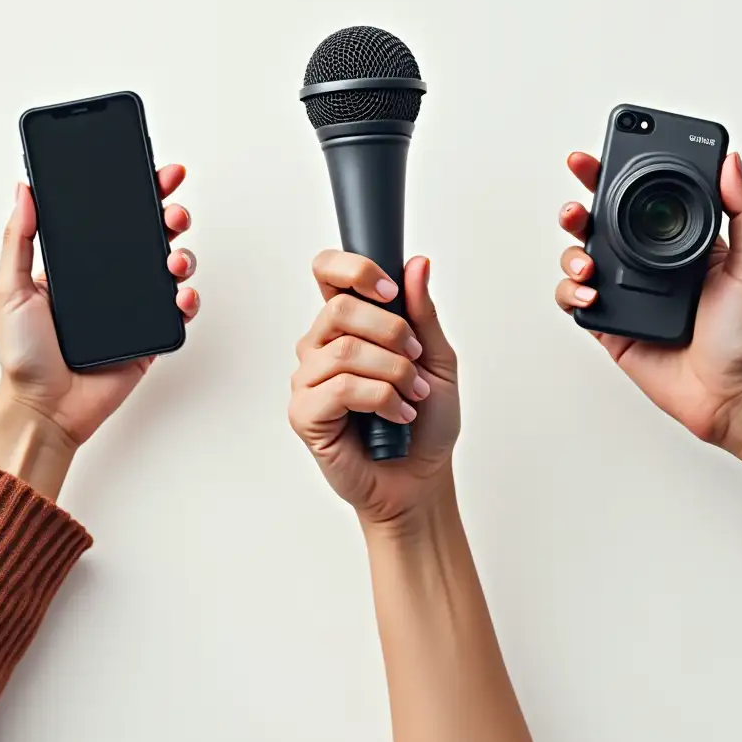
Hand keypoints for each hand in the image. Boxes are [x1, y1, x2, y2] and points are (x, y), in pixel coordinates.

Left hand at [0, 165, 200, 446]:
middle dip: (170, 214)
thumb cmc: (22, 355)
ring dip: (183, 254)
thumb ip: (18, 239)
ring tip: (175, 259)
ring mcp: (135, 305)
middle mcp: (112, 279)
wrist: (46, 408)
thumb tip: (24, 189)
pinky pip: (180, 309)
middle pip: (151, 235)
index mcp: (80, 263)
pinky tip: (181, 295)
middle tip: (172, 210)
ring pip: (172, 267)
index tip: (154, 171)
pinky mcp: (152, 333)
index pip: (113, 218)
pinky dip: (187, 299)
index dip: (137, 192)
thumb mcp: (9, 289)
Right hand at [288, 250, 459, 526]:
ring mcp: (309, 380)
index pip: (327, 272)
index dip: (354, 268)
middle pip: (340, 308)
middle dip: (392, 332)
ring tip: (412, 396)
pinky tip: (396, 416)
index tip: (391, 290)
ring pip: (345, 350)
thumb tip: (417, 264)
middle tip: (416, 359)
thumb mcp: (436, 358)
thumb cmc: (425, 421)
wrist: (422, 478)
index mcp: (346, 325)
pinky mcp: (305, 414)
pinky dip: (381, 400)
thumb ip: (422, 313)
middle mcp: (320, 346)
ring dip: (393, 372)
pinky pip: (340, 388)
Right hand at [555, 151, 741, 447]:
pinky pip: (573, 300)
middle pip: (596, 223)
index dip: (611, 176)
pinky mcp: (609, 324)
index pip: (637, 199)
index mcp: (676, 242)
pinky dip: (571, 292)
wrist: (731, 394)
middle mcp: (645, 263)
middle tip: (575, 208)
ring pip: (578, 257)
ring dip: (571, 252)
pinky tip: (589, 294)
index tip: (595, 158)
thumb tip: (731, 163)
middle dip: (576, 209)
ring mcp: (624, 293)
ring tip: (587, 263)